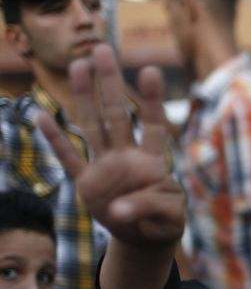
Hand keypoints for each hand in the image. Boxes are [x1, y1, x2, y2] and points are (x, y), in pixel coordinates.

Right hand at [37, 44, 184, 247]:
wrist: (147, 238)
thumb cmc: (165, 221)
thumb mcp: (170, 216)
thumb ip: (149, 207)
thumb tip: (119, 210)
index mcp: (153, 161)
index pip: (153, 124)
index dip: (152, 99)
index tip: (150, 70)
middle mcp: (127, 156)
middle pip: (117, 114)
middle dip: (110, 83)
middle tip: (103, 49)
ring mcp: (106, 167)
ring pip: (92, 126)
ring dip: (85, 97)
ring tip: (80, 66)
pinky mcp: (88, 185)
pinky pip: (69, 159)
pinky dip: (56, 140)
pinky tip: (43, 116)